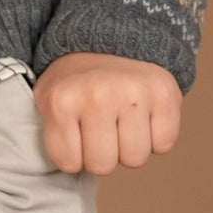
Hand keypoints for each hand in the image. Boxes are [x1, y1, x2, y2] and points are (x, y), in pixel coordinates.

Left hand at [31, 52, 181, 175]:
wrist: (111, 41)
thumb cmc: (77, 81)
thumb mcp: (48, 99)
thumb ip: (52, 134)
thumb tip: (70, 171)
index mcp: (62, 100)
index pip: (69, 163)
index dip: (74, 154)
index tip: (75, 133)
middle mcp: (98, 96)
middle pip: (103, 165)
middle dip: (101, 154)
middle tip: (100, 128)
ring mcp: (133, 95)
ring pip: (135, 159)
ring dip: (128, 147)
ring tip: (121, 121)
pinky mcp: (164, 95)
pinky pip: (164, 145)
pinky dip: (155, 137)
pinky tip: (142, 117)